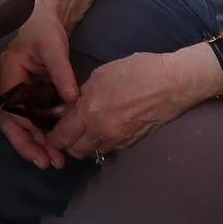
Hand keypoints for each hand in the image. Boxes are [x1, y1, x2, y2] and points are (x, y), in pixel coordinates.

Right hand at [0, 12, 81, 169]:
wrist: (48, 15)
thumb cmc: (45, 28)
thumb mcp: (54, 47)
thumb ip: (62, 74)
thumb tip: (72, 101)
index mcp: (8, 75)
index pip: (12, 111)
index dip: (26, 133)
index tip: (43, 149)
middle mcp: (9, 86)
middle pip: (13, 123)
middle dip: (30, 145)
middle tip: (50, 163)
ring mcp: (19, 90)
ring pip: (23, 123)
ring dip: (37, 142)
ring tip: (56, 160)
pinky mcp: (31, 92)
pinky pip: (34, 116)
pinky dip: (44, 130)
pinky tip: (57, 142)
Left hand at [44, 48, 215, 161]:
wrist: (173, 83)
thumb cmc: (137, 71)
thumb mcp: (101, 75)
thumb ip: (80, 94)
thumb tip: (65, 108)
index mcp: (90, 112)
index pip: (62, 136)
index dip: (52, 137)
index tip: (48, 132)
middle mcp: (102, 131)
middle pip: (74, 151)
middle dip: (66, 144)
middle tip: (64, 132)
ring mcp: (119, 139)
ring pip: (92, 152)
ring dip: (84, 145)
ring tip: (83, 131)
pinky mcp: (132, 142)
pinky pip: (109, 148)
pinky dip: (101, 143)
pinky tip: (103, 130)